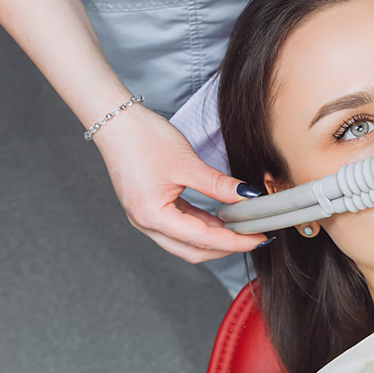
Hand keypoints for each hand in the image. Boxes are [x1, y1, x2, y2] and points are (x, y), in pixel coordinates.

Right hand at [93, 106, 265, 263]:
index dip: (234, 241)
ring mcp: (145, 218)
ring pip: (186, 242)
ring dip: (214, 239)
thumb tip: (247, 197)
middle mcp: (146, 223)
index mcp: (152, 216)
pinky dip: (201, 226)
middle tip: (254, 238)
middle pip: (193, 250)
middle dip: (225, 248)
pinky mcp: (149, 208)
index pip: (202, 239)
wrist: (115, 121)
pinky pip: (179, 227)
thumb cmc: (142, 138)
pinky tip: (221, 219)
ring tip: (241, 228)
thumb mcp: (187, 163)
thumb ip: (218, 184)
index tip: (258, 238)